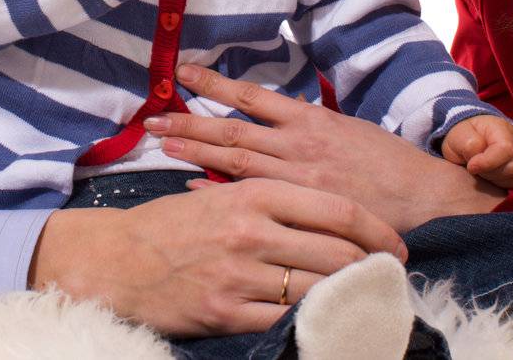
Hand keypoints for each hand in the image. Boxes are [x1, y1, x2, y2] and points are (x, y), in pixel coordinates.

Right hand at [28, 178, 407, 337]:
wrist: (117, 259)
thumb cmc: (175, 223)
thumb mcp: (224, 195)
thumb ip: (275, 199)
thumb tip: (332, 215)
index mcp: (254, 192)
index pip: (337, 210)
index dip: (376, 230)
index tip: (395, 244)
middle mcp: (251, 231)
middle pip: (337, 251)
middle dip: (372, 267)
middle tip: (389, 277)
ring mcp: (239, 274)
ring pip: (319, 288)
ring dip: (351, 296)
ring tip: (369, 299)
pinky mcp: (226, 312)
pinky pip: (287, 320)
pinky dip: (315, 321)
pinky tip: (331, 321)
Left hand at [149, 65, 503, 233]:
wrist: (427, 197)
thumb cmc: (390, 163)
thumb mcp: (349, 130)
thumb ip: (312, 125)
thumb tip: (281, 113)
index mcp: (311, 119)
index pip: (251, 96)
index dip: (214, 85)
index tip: (182, 72)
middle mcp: (299, 145)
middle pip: (232, 130)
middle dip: (189, 123)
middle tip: (152, 117)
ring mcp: (298, 178)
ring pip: (235, 161)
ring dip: (196, 153)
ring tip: (162, 144)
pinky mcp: (303, 206)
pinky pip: (253, 196)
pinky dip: (221, 190)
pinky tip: (193, 186)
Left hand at [441, 115, 512, 189]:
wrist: (472, 138)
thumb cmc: (464, 137)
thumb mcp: (457, 136)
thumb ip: (467, 145)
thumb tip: (477, 162)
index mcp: (501, 128)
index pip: (506, 149)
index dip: (488, 162)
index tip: (471, 166)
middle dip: (490, 172)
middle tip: (476, 165)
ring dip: (497, 179)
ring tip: (485, 169)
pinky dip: (507, 183)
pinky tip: (495, 175)